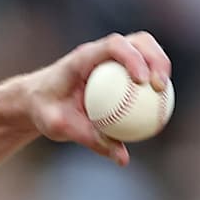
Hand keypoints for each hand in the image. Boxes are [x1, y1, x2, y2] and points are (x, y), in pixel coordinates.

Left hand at [20, 31, 171, 166]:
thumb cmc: (44, 111)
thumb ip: (89, 139)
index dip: (133, 57)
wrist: (35, 100)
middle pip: (138, 41)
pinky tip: (161, 103)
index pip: (113, 45)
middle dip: (156, 59)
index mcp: (82, 58)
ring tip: (164, 93)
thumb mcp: (59, 127)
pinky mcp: (117, 66)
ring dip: (161, 65)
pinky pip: (142, 68)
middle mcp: (99, 52)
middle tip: (160, 87)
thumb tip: (123, 158)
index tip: (142, 81)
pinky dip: (154, 80)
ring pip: (145, 50)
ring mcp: (110, 57)